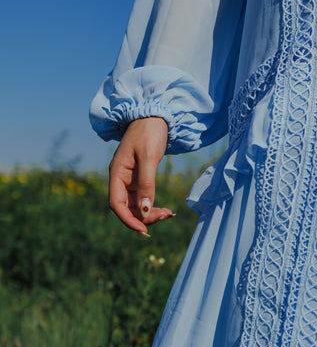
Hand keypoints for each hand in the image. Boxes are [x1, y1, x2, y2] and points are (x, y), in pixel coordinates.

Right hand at [108, 117, 173, 235]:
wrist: (154, 116)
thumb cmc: (149, 133)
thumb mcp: (148, 157)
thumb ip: (146, 184)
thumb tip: (145, 211)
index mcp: (116, 173)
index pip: (116, 204)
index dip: (128, 220)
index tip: (143, 230)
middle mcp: (120, 180)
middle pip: (127, 208)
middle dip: (144, 218)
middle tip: (165, 217)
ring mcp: (129, 181)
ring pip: (136, 206)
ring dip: (150, 214)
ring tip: (169, 214)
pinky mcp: (139, 180)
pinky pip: (143, 200)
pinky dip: (153, 207)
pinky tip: (166, 210)